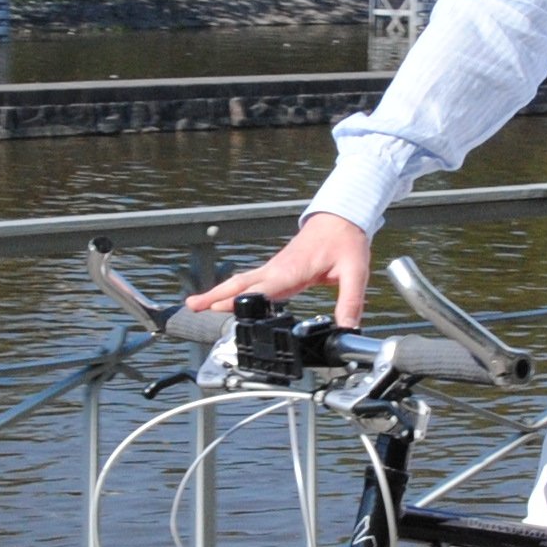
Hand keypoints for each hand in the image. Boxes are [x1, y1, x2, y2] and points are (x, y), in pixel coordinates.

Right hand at [186, 211, 373, 324]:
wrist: (342, 217)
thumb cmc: (345, 240)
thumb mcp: (355, 272)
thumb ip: (351, 302)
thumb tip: (348, 330)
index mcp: (291, 270)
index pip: (260, 289)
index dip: (237, 300)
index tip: (216, 309)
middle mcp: (277, 269)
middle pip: (239, 284)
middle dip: (214, 296)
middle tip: (191, 306)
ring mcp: (274, 268)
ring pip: (241, 282)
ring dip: (218, 293)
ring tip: (198, 305)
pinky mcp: (277, 269)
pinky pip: (250, 281)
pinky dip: (233, 290)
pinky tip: (227, 300)